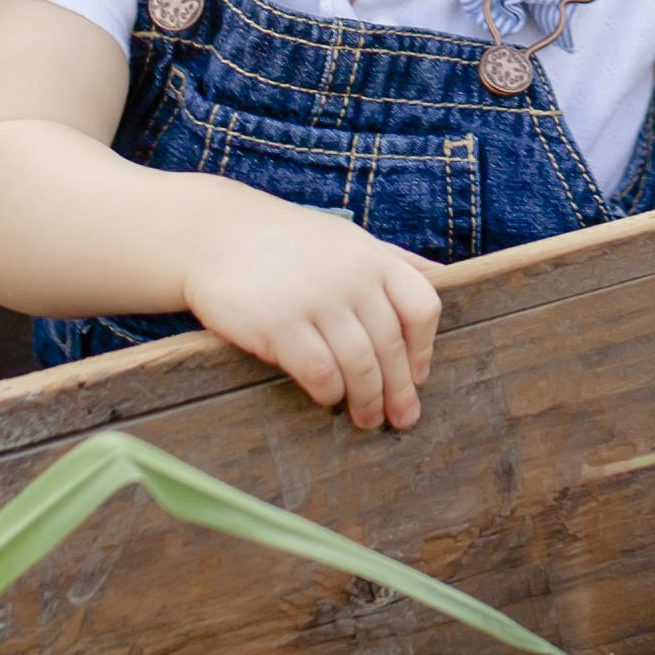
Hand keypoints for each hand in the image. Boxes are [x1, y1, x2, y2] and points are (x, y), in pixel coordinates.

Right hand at [178, 186, 446, 430]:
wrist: (214, 234)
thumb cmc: (286, 242)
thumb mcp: (345, 238)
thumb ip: (389, 259)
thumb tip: (441, 277)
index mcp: (372, 256)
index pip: (421, 306)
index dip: (423, 348)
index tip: (418, 375)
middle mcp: (352, 276)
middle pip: (391, 345)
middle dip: (400, 389)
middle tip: (401, 418)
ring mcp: (317, 298)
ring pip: (360, 365)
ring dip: (367, 399)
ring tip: (366, 419)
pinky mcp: (280, 323)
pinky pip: (320, 372)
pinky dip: (329, 392)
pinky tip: (327, 398)